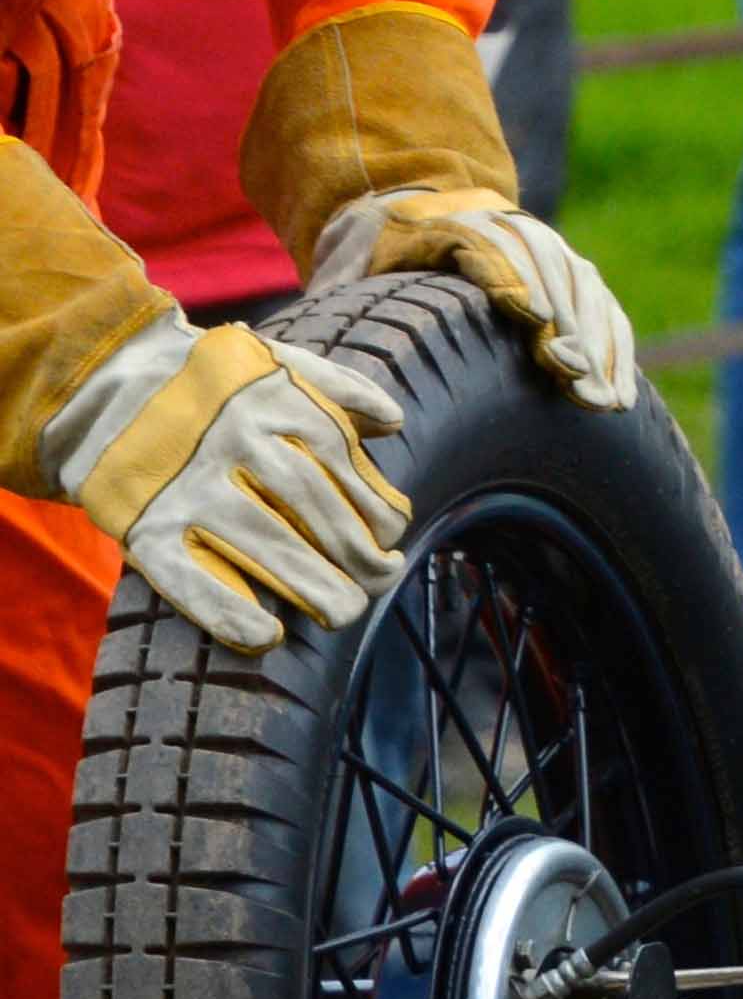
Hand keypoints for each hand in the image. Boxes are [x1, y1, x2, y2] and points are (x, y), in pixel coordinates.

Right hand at [50, 319, 410, 652]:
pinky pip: (191, 578)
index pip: (343, 466)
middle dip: (360, 555)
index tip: (391, 538)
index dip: (378, 511)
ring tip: (345, 610)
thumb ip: (335, 387)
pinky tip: (270, 634)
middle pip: (315, 509)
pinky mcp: (144, 526)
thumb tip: (393, 421)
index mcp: (271, 401)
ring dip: (316, 588)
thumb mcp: (268, 364)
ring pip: (268, 545)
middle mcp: (232, 441)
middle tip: (379, 580)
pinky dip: (231, 613)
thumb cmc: (201, 385)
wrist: (94, 386)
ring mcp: (186, 486)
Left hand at [314, 187, 636, 413]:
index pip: (485, 245)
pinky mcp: (570, 273)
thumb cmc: (370, 257)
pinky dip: (614, 350)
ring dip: (596, 346)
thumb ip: (338, 311)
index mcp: (441, 223)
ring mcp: (544, 248)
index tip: (531, 316)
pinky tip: (617, 394)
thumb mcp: (343, 275)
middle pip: (546, 270)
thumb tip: (316, 370)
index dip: (511, 278)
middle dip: (564, 324)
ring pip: (581, 292)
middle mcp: (504, 228)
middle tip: (570, 375)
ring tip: (600, 399)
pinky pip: (602, 309)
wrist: (410, 206)